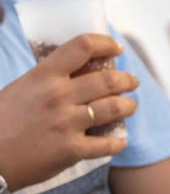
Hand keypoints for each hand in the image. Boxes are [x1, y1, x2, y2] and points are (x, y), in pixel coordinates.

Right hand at [0, 33, 137, 189]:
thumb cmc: (0, 122)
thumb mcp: (19, 89)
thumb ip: (46, 80)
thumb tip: (74, 71)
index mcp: (43, 76)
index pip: (82, 46)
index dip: (106, 44)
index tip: (116, 49)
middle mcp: (58, 96)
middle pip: (109, 80)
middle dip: (128, 80)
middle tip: (132, 83)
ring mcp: (67, 123)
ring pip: (115, 108)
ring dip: (128, 106)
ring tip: (130, 106)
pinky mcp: (72, 149)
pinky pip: (107, 143)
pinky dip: (118, 142)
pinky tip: (119, 141)